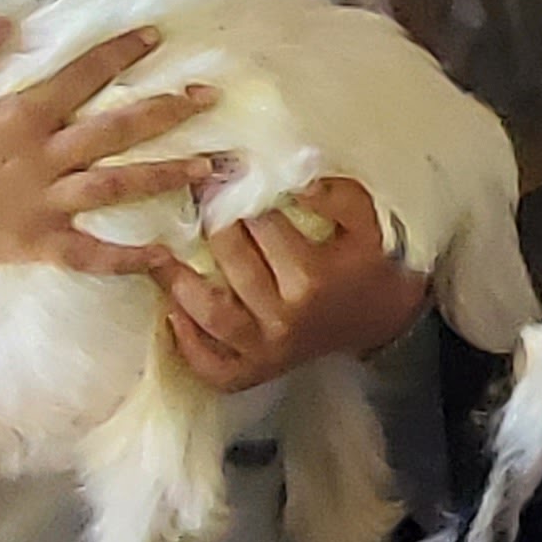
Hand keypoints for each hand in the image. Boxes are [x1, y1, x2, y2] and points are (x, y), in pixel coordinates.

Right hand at [0, 23, 214, 368]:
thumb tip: (13, 23)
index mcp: (19, 115)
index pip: (83, 76)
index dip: (121, 53)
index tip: (156, 37)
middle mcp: (42, 158)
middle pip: (118, 131)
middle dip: (168, 111)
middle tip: (209, 98)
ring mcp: (42, 205)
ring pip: (117, 187)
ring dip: (166, 176)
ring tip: (209, 167)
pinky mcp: (35, 244)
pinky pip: (92, 254)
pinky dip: (129, 257)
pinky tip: (166, 254)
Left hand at [162, 189, 427, 390]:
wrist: (381, 320)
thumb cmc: (367, 262)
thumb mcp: (367, 221)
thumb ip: (337, 195)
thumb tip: (296, 178)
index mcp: (310, 276)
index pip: (261, 224)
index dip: (240, 191)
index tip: (225, 169)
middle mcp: (283, 316)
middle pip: (230, 261)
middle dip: (212, 222)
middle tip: (199, 198)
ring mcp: (266, 349)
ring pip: (209, 314)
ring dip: (179, 282)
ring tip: (161, 254)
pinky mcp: (255, 371)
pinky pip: (210, 365)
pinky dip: (187, 343)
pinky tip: (173, 311)